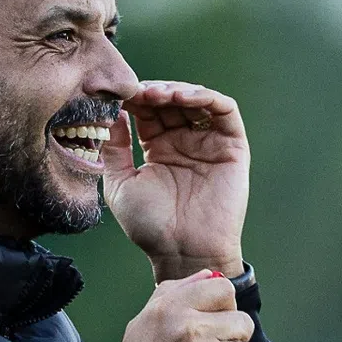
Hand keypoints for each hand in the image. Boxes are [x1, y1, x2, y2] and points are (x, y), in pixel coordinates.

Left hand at [101, 81, 248, 280]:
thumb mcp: (120, 182)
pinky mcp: (232, 147)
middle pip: (171, 101)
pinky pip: (225, 112)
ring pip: (197, 100)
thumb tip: (108, 112)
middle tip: (137, 92)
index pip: (148, 111)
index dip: (134, 99)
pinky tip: (183, 98)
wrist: (183, 251)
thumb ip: (114, 147)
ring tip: (159, 95)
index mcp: (159, 147)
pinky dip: (206, 98)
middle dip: (154, 91)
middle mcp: (185, 141)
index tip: (117, 94)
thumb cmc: (150, 226)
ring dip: (178, 91)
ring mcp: (209, 143)